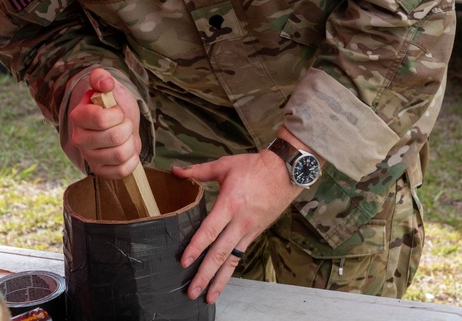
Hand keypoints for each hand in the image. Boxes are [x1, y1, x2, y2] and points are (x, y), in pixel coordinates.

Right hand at [66, 68, 141, 177]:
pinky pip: (122, 171)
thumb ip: (103, 79)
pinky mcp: (100, 171)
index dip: (117, 114)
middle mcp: (79, 139)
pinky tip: (127, 151)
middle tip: (123, 124)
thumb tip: (104, 82)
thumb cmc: (114, 106)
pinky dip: (132, 160)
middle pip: (115, 137)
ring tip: (125, 137)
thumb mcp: (111, 88)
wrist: (121, 123)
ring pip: (120, 154)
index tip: (117, 111)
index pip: (101, 119)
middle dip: (127, 127)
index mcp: (78, 116)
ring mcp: (89, 157)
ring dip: (130, 143)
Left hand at [172, 149, 301, 303]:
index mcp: (230, 204)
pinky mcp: (255, 233)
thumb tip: (175, 171)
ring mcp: (249, 230)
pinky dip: (230, 270)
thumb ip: (198, 171)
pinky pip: (241, 255)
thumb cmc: (255, 167)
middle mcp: (240, 222)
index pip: (210, 230)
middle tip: (192, 291)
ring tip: (208, 297)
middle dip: (205, 274)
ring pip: (232, 260)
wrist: (285, 171)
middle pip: (220, 253)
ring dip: (219, 280)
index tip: (184, 261)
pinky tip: (222, 281)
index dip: (196, 247)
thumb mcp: (225, 165)